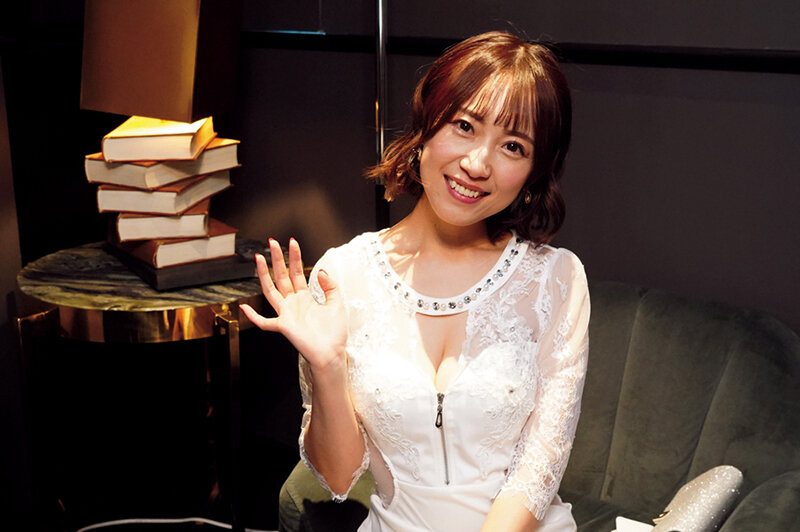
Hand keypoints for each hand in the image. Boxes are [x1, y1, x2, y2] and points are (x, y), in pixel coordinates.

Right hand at [240, 238, 347, 371]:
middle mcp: (293, 304)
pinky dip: (253, 316)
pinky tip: (243, 307)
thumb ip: (330, 287)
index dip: (294, 257)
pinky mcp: (283, 327)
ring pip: (271, 291)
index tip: (292, 242)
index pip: (297, 272)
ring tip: (259, 258)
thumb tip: (321, 271)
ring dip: (264, 275)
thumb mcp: (337, 304)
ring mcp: (286, 314)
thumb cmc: (334, 333)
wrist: (331, 353)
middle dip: (277, 259)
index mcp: (305, 298)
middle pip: (282, 277)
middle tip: (272, 242)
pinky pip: (265, 322)